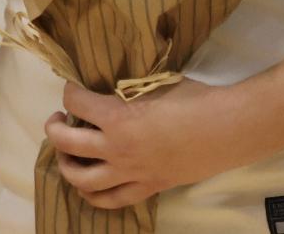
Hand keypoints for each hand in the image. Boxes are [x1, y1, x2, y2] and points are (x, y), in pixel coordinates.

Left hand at [46, 78, 237, 208]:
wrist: (230, 128)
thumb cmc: (194, 99)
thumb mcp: (153, 84)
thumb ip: (126, 88)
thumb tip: (109, 83)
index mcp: (117, 117)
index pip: (74, 102)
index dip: (69, 91)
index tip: (72, 89)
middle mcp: (118, 148)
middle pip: (65, 143)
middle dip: (53, 129)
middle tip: (59, 119)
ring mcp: (133, 172)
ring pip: (82, 179)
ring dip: (66, 165)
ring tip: (67, 153)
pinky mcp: (150, 187)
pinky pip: (113, 200)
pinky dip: (94, 195)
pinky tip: (88, 186)